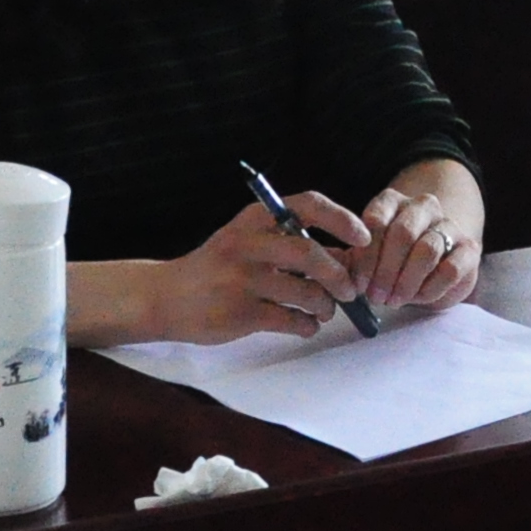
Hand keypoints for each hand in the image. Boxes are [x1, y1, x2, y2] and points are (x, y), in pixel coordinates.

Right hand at [145, 192, 366, 343]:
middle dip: (338, 275)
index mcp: (255, 218)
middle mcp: (248, 243)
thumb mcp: (249, 242)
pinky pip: (290, 320)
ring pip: (304, 292)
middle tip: (350, 291)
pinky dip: (306, 326)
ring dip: (324, 305)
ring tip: (324, 310)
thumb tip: (348, 258)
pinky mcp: (239, 313)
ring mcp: (241, 279)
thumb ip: (292, 243)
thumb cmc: (218, 268)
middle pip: (309, 254)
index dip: (342, 219)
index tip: (364, 238)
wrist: (166, 297)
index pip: (308, 205)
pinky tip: (304, 325)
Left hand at [348, 181, 482, 311]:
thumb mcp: (366, 259)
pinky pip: (451, 269)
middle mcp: (422, 206)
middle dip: (386, 270)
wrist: (434, 266)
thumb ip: (346, 261)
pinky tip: (418, 299)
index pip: (376, 219)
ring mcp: (449, 224)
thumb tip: (328, 265)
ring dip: (407, 281)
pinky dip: (431, 289)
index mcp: (391, 202)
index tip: (358, 283)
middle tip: (375, 297)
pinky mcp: (469, 248)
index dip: (365, 255)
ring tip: (394, 300)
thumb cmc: (391, 263)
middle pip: (403, 232)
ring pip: (428, 249)